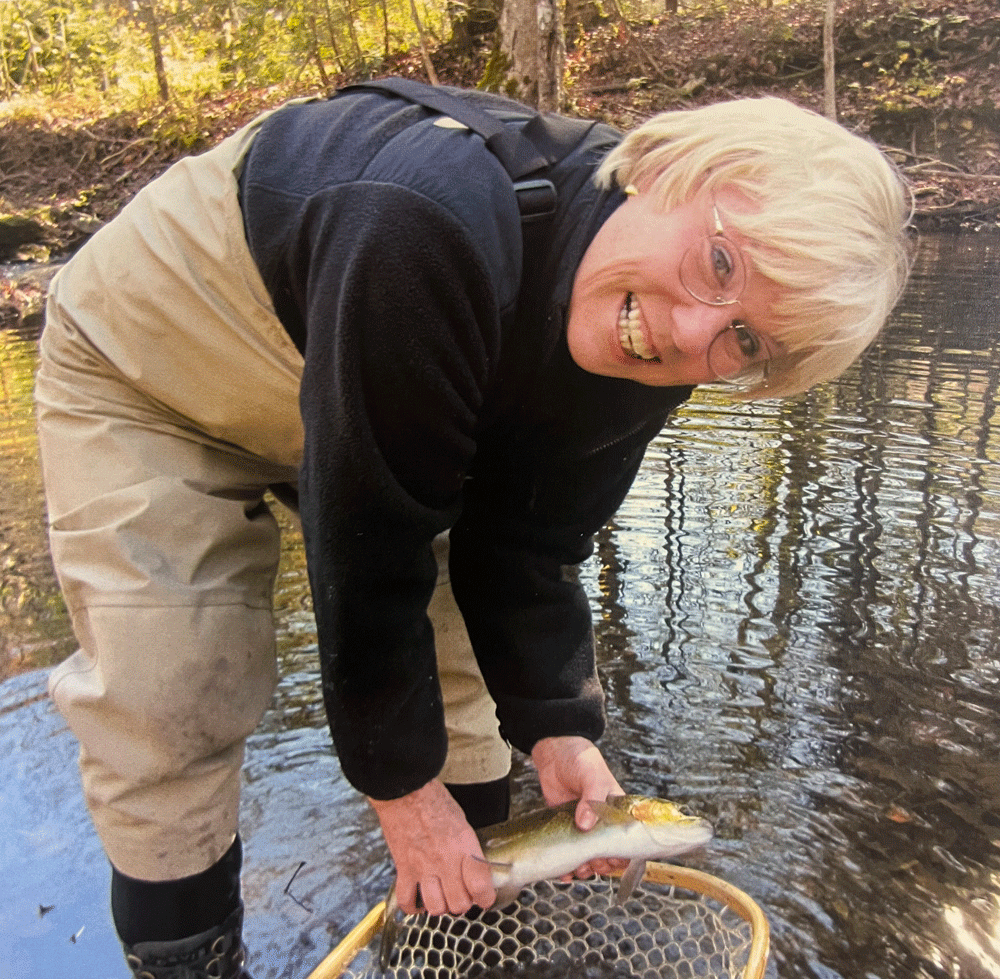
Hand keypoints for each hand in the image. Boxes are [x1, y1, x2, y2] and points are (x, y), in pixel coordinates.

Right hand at [369, 779, 495, 915]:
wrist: (405, 792)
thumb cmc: (433, 800)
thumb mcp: (462, 821)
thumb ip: (468, 847)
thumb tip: (475, 866)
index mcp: (464, 847)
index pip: (481, 886)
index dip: (486, 898)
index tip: (485, 898)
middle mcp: (445, 862)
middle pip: (459, 903)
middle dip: (463, 903)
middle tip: (462, 895)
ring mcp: (423, 868)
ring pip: (436, 908)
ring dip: (441, 906)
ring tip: (442, 897)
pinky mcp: (404, 869)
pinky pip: (407, 900)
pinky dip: (412, 907)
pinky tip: (418, 901)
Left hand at [531, 736, 628, 879]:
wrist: (554, 753)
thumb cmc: (581, 759)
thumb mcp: (593, 775)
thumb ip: (593, 798)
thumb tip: (586, 825)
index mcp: (616, 811)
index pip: (625, 839)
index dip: (622, 853)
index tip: (611, 859)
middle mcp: (601, 823)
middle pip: (607, 853)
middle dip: (601, 864)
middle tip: (592, 863)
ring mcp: (583, 828)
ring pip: (588, 857)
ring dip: (584, 869)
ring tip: (577, 869)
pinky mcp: (565, 829)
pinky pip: (569, 853)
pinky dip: (567, 867)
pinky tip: (563, 872)